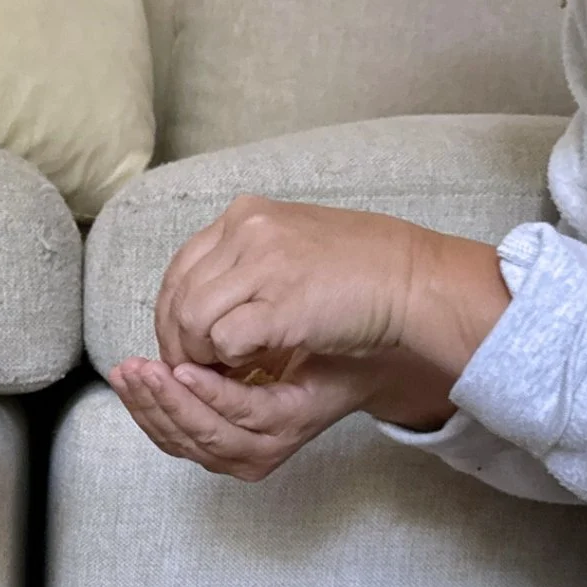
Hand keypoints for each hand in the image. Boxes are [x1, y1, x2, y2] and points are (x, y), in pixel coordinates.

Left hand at [115, 195, 510, 479]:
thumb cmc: (358, 275)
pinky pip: (224, 339)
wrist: (414, 282)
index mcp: (245, 215)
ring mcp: (264, 262)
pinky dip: (229, 361)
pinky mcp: (282, 302)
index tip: (188, 346)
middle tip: (197, 370)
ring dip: (201, 355)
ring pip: (191, 319)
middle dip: (179, 342)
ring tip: (226, 371)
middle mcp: (248, 229)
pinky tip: (254, 367)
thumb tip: (195, 308)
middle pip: (176, 296)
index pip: (178, 269)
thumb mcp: (290, 250)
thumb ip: (243, 266)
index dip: (173, 316)